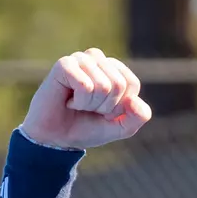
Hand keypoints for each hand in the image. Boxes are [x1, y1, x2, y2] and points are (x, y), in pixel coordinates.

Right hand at [20, 49, 151, 150]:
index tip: (103, 111)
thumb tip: (134, 100)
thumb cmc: (87, 128)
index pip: (131, 84)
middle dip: (105, 106)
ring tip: (77, 104)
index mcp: (113, 68)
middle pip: (118, 84)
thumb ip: (139, 116)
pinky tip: (68, 100)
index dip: (119, 107)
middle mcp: (97, 58)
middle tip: (87, 108)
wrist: (57, 139)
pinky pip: (86, 86)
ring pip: (103, 86)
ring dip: (91, 105)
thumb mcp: (122, 127)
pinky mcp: (64, 65)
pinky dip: (79, 102)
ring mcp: (80, 59)